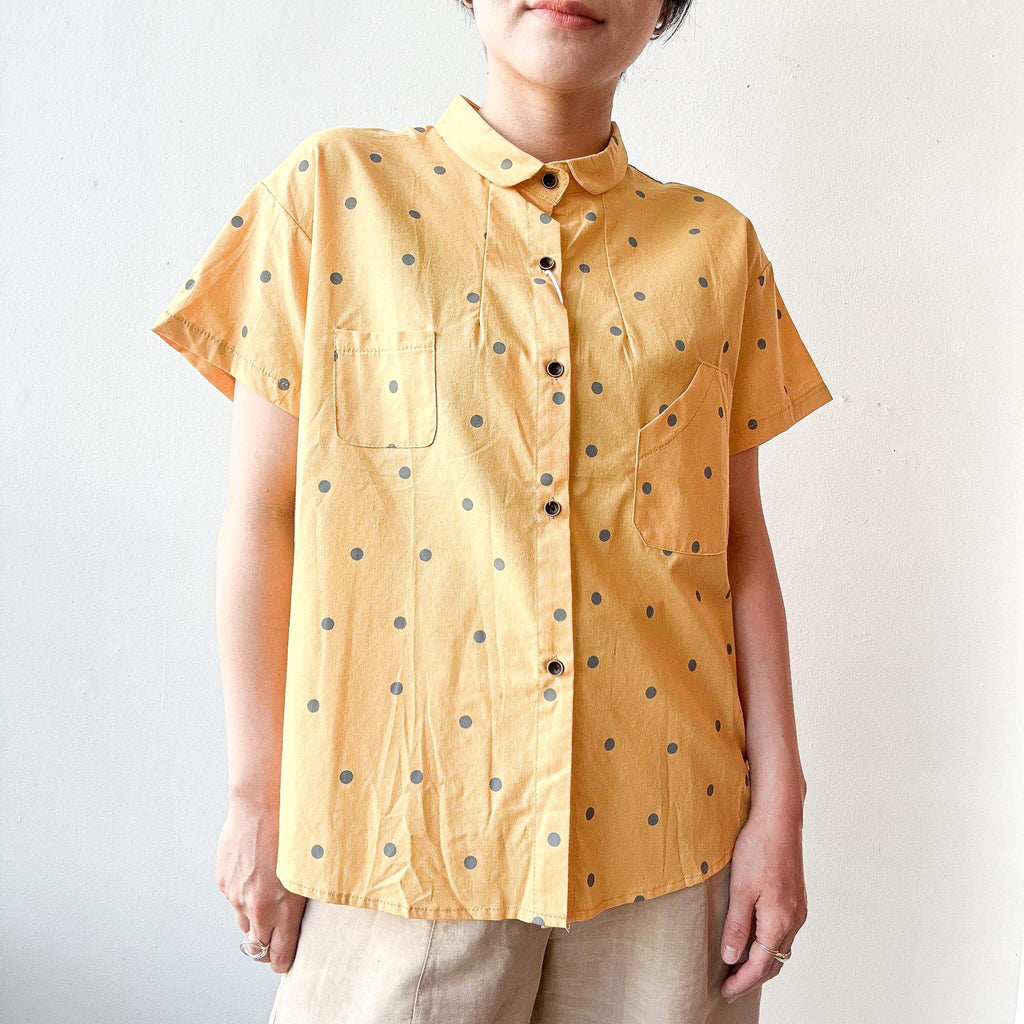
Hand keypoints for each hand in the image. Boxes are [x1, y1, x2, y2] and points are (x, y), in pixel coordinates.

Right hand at [216, 797, 306, 972]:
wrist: (262, 805)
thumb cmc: (292, 832)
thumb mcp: (307, 869)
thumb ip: (299, 898)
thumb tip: (298, 913)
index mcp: (282, 907)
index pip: (279, 952)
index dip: (281, 960)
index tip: (283, 962)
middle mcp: (256, 907)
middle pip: (257, 944)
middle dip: (266, 944)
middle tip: (274, 937)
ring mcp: (236, 895)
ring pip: (244, 919)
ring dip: (254, 915)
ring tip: (265, 896)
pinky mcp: (224, 880)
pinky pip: (234, 896)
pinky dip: (243, 891)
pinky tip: (254, 870)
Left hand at [719, 792, 806, 1002]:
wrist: (779, 821)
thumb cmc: (758, 850)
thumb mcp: (740, 889)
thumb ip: (737, 926)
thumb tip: (732, 959)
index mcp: (779, 920)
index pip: (760, 964)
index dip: (742, 982)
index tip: (725, 992)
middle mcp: (794, 919)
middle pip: (774, 962)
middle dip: (752, 977)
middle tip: (729, 986)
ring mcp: (798, 909)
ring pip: (781, 948)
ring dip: (762, 962)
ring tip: (739, 968)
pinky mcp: (796, 898)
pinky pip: (785, 933)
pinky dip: (770, 945)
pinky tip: (755, 940)